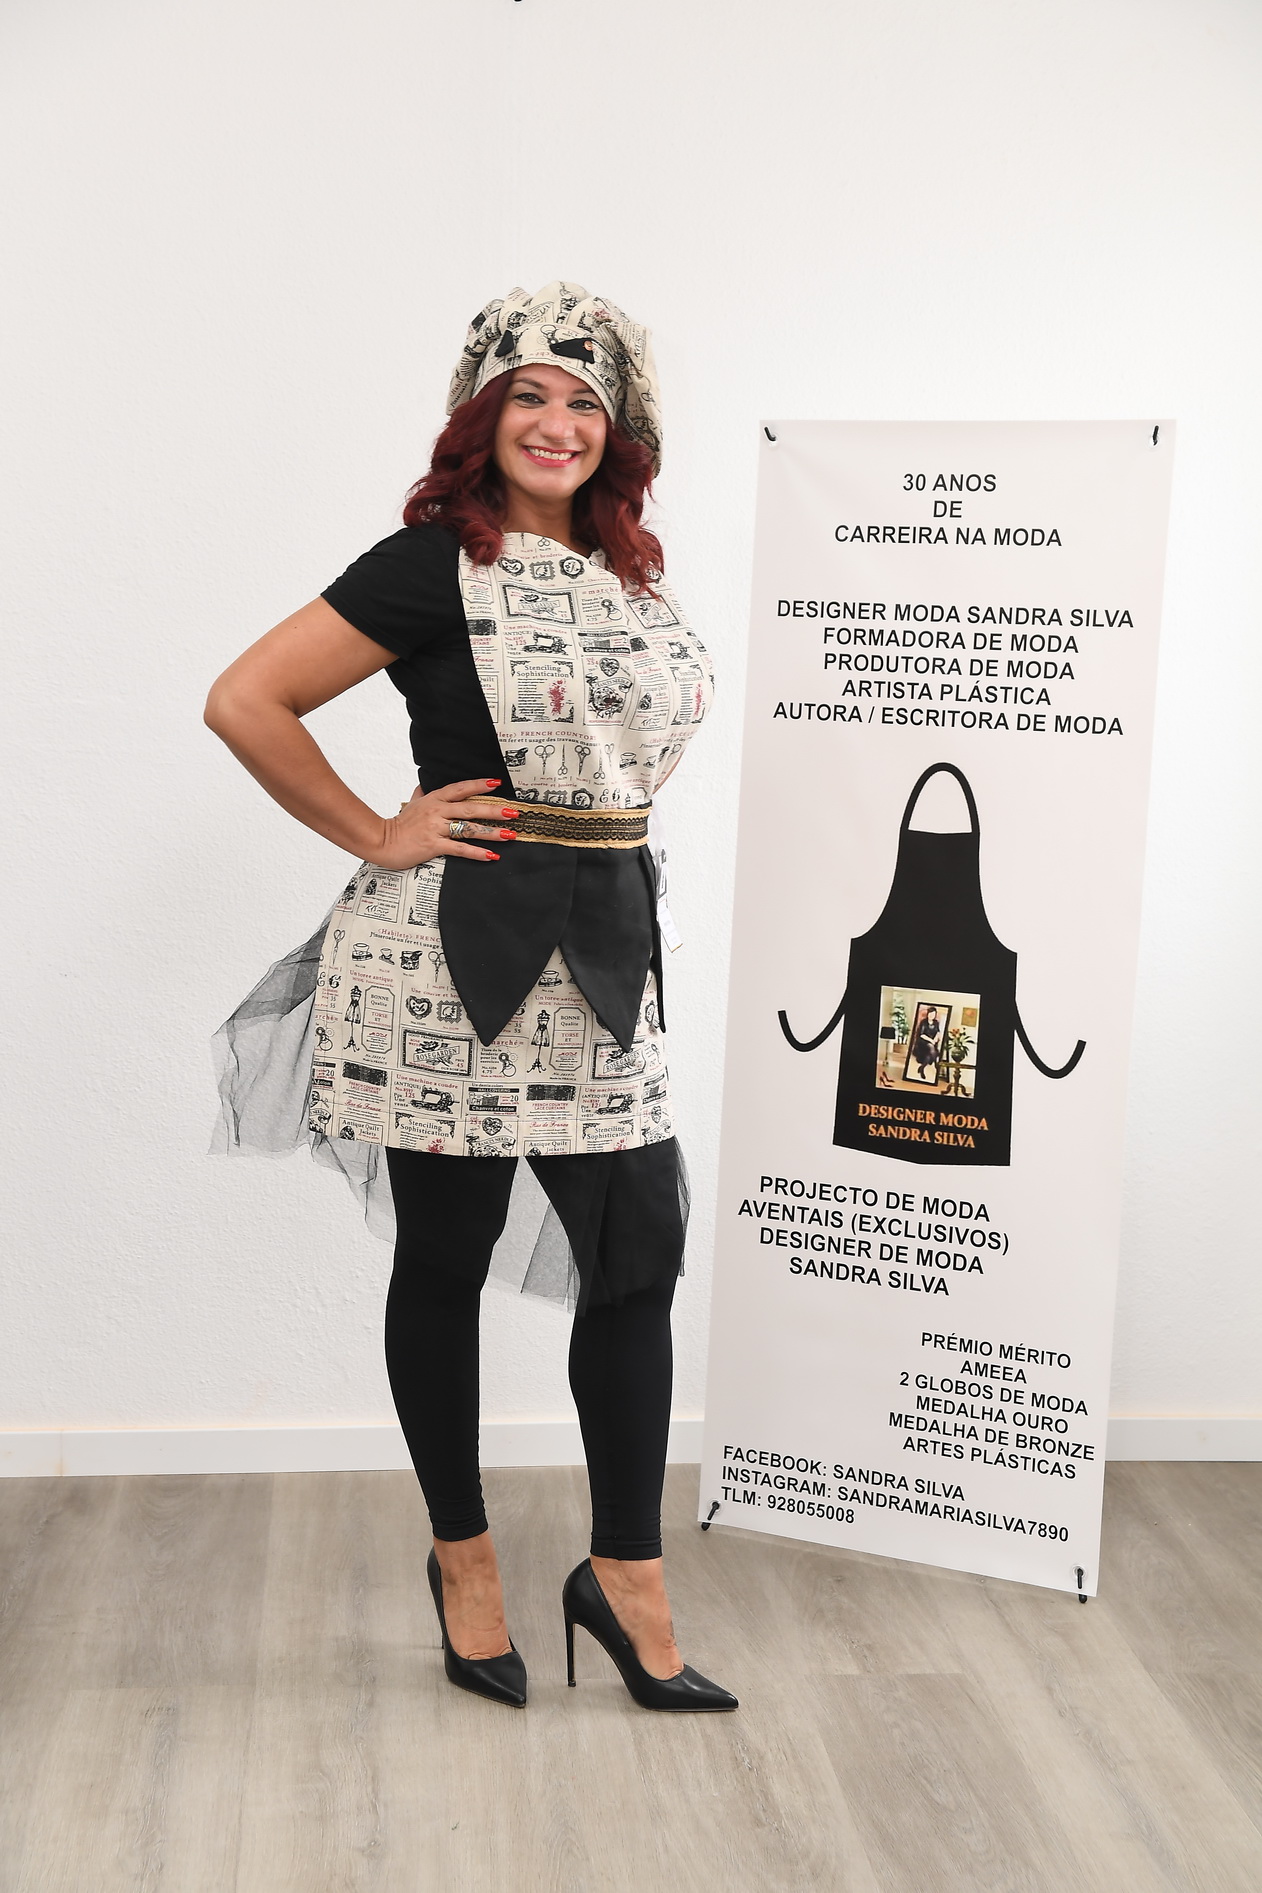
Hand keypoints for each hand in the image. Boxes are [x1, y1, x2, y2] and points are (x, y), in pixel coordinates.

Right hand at [370, 777, 518, 870]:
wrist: (381, 841)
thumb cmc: (398, 824)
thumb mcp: (410, 804)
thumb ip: (420, 794)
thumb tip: (422, 784)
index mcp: (434, 799)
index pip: (460, 789)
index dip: (478, 785)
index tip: (496, 783)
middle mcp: (437, 811)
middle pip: (471, 808)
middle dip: (494, 810)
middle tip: (513, 812)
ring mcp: (436, 828)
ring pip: (468, 829)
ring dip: (491, 832)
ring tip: (509, 835)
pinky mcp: (434, 845)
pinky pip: (459, 849)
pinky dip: (477, 853)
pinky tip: (491, 856)